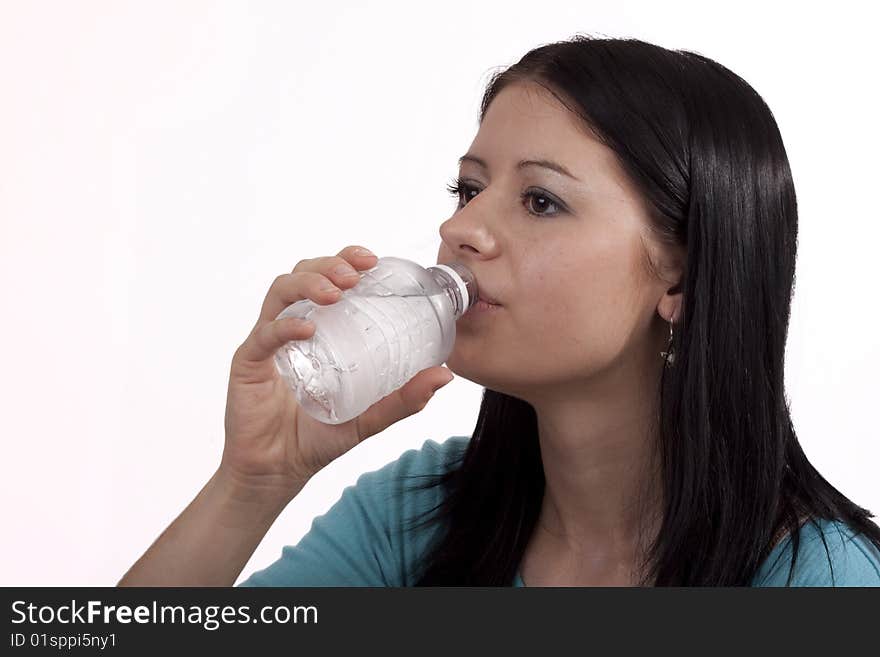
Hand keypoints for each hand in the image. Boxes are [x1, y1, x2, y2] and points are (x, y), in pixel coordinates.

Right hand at [220, 245, 454, 499]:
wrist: (278, 471)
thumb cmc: (318, 439)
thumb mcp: (369, 417)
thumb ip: (404, 399)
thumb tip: (445, 375)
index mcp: (320, 329)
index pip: (330, 279)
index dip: (347, 260)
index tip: (373, 260)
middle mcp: (292, 327)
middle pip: (303, 274)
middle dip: (330, 264)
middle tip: (356, 274)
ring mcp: (269, 342)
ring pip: (281, 291)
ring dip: (309, 282)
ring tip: (336, 291)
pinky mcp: (248, 362)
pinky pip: (265, 334)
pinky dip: (285, 325)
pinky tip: (307, 328)